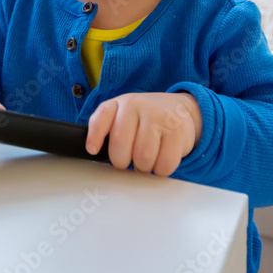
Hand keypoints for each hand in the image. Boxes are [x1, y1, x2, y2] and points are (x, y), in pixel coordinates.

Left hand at [85, 92, 201, 176]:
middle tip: (129, 159)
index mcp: (121, 103)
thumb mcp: (124, 114)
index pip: (102, 117)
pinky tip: (162, 159)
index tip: (92, 150)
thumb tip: (94, 150)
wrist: (180, 110)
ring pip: (143, 157)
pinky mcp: (178, 132)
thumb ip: (107, 128)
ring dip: (144, 167)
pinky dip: (161, 169)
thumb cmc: (146, 118)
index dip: (95, 136)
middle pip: (120, 145)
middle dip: (122, 161)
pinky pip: (165, 163)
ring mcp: (159, 117)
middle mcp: (138, 106)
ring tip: (147, 158)